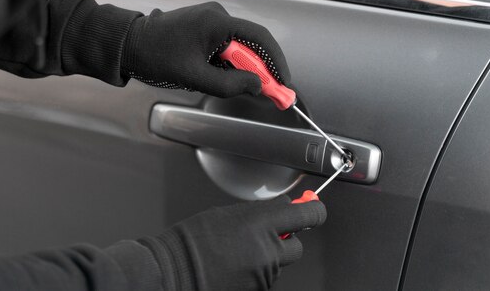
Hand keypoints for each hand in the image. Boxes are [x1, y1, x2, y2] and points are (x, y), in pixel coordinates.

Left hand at [120, 2, 290, 96]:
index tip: (283, 82)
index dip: (276, 62)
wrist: (127, 44)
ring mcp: (209, 20)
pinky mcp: (202, 28)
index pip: (260, 39)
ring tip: (240, 88)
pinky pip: (225, 46)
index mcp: (217, 22)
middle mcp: (217, 16)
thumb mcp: (194, 77)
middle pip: (251, 44)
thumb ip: (229, 84)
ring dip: (242, 68)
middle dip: (261, 70)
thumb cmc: (154, 55)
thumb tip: (255, 87)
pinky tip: (223, 78)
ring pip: (237, 47)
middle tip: (270, 92)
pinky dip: (229, 63)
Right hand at [139, 196, 326, 290]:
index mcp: (260, 223)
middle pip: (298, 245)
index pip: (307, 214)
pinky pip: (266, 277)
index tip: (314, 208)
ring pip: (280, 263)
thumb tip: (280, 209)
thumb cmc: (194, 239)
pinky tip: (235, 265)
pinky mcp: (258, 289)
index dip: (314, 210)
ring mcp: (263, 273)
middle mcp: (267, 249)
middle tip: (272, 235)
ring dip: (268, 256)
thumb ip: (259, 212)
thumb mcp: (227, 213)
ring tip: (239, 251)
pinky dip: (256, 271)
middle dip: (288, 239)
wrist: (175, 270)